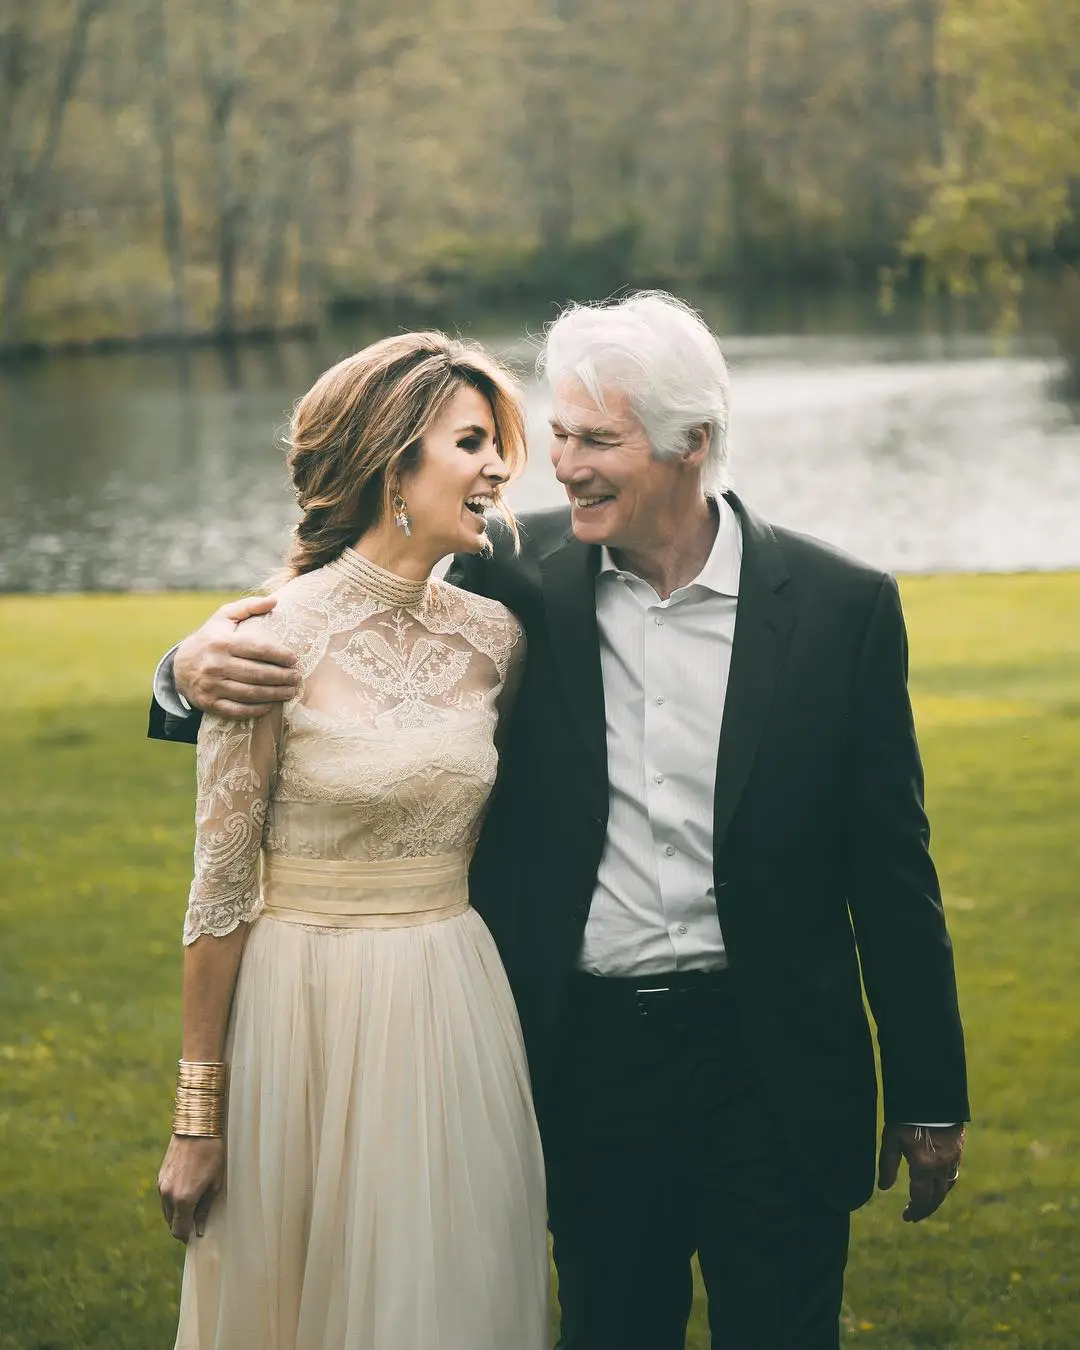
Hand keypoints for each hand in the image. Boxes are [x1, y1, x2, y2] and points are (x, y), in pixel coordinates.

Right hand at [157, 1134, 224, 1241]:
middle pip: (171, 1223)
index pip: (179, 1231)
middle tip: (197, 1221)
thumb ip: (205, 1209)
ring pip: (166, 1211)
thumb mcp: (215, 1183)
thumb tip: (200, 1229)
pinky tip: (187, 1190)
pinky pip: (165, 1198)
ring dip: (177, 1213)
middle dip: (182, 1225)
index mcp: (184, 1200)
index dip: (188, 1237)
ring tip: (194, 1204)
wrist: (197, 1128)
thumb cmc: (212, 1154)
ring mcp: (161, 1186)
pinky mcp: (160, 1177)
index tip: (196, 1235)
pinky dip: (173, 1201)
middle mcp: (168, 1195)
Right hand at [174, 595, 298, 716]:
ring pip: (249, 693)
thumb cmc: (210, 638)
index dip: (279, 655)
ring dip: (274, 694)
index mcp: (222, 642)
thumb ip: (249, 606)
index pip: (257, 649)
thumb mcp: (224, 617)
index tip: (294, 659)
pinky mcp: (209, 703)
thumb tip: (274, 600)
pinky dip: (255, 710)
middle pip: (256, 674)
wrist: (179, 665)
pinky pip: (236, 710)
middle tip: (297, 678)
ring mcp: (211, 685)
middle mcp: (215, 664)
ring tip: (290, 691)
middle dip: (281, 677)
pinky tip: (271, 706)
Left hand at [877, 1123, 965, 1221]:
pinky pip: (953, 1174)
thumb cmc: (907, 1116)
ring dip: (936, 1198)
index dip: (914, 1210)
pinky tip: (937, 1183)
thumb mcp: (892, 1139)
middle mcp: (942, 1167)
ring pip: (947, 1187)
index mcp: (924, 1166)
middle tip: (914, 1215)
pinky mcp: (958, 1149)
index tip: (906, 1217)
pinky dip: (945, 1184)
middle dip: (925, 1209)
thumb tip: (883, 1188)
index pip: (921, 1199)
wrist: (932, 1095)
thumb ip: (887, 1165)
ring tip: (925, 1203)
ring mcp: (953, 1159)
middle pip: (936, 1197)